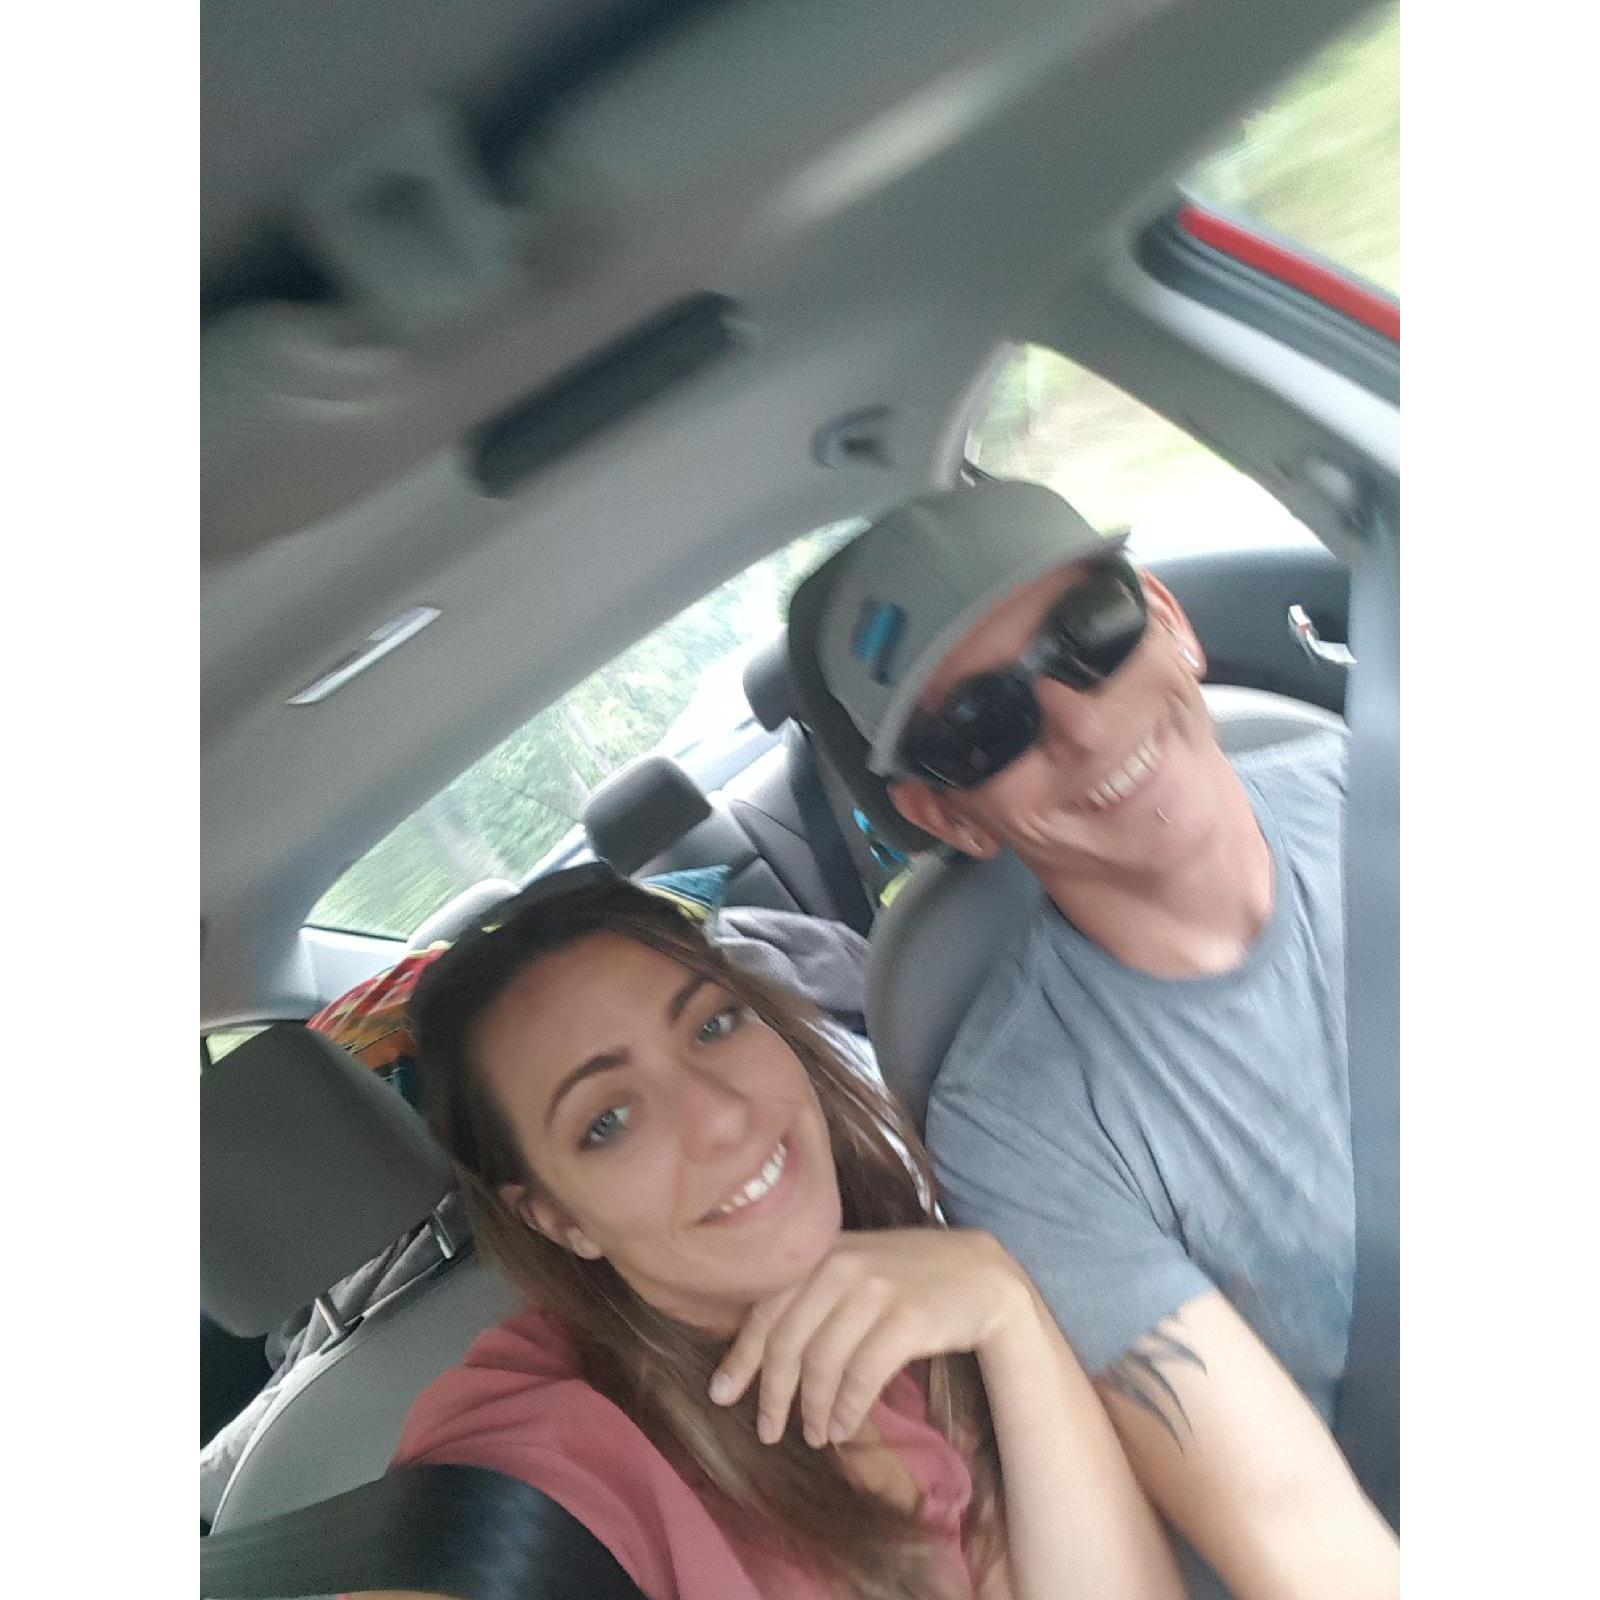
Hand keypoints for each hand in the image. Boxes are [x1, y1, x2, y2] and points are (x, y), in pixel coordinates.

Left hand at [708, 1228, 1026, 1448]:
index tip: (721, 1395)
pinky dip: (847, 1409)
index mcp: (821, 1252)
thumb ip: (810, 1294)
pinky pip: (863, 1376)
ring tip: (813, 1435)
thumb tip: (761, 1352)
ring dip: (812, 1409)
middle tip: (767, 1431)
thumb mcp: (855, 1268)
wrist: (981, 1273)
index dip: (741, 1357)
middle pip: (789, 1342)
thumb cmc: (908, 1276)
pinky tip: (842, 1426)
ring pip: (823, 1363)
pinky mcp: (908, 1318)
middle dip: (773, 1394)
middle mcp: (841, 1265)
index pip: (767, 1309)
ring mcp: (875, 1290)